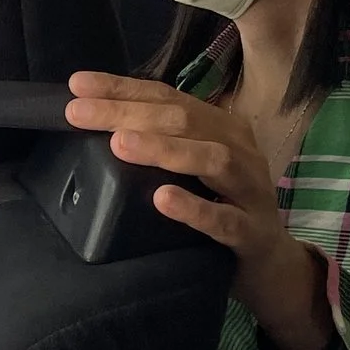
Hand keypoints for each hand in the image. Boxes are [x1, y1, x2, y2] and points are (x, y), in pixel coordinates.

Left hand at [66, 70, 332, 349]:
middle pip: (184, 121)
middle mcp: (239, 150)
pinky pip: (224, 221)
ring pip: (211, 160)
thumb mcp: (191, 169)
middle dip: (128, 113)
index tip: (78, 85)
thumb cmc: (222, 208)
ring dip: (163, 149)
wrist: (272, 263)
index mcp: (221, 128)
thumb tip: (98, 125)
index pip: (168, 98)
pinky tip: (162, 199)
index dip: (122, 89)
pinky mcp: (252, 234)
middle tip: (79, 113)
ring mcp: (249, 191)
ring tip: (120, 144)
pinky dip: (194, 208)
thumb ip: (159, 144)